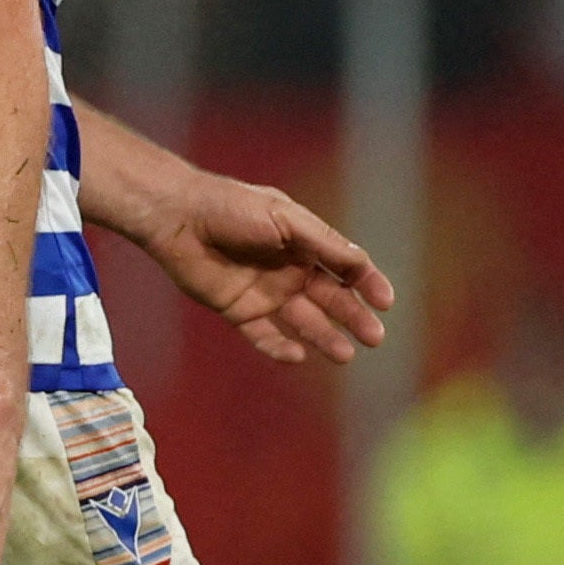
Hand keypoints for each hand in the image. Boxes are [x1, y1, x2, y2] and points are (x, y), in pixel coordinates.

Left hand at [135, 170, 394, 368]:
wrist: (177, 217)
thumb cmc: (232, 208)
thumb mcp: (285, 219)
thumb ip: (323, 243)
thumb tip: (362, 265)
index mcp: (305, 245)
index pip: (347, 269)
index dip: (368, 284)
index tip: (386, 303)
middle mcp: (290, 271)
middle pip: (331, 300)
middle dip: (354, 318)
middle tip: (375, 338)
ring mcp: (265, 293)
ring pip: (303, 321)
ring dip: (325, 337)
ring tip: (345, 355)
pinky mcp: (238, 310)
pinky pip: (263, 335)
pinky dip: (280, 347)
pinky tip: (297, 355)